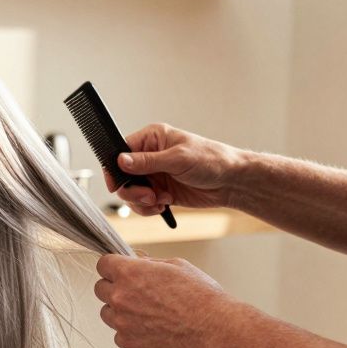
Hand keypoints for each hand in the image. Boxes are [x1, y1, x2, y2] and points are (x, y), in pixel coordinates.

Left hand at [94, 254, 242, 347]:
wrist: (215, 328)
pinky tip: (151, 328)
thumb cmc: (200, 295)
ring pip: (107, 312)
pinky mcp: (128, 343)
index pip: (103, 264)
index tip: (120, 271)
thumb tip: (135, 262)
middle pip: (100, 288)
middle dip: (114, 287)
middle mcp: (120, 296)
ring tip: (146, 312)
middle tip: (136, 292)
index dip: (112, 267)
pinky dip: (130, 331)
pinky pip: (118, 334)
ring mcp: (122, 322)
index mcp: (129, 273)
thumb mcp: (176, 265)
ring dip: (120, 310)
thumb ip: (148, 264)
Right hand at [104, 124, 245, 214]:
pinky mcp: (159, 191)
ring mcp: (154, 175)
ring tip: (159, 201)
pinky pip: (142, 203)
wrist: (231, 182)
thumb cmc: (211, 160)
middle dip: (132, 190)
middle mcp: (149, 156)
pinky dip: (149, 208)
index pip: (120, 152)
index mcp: (152, 139)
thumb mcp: (177, 159)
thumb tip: (121, 161)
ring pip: (131, 193)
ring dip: (141, 201)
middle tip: (149, 195)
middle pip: (123, 176)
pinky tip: (164, 205)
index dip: (115, 170)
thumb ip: (147, 161)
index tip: (116, 185)